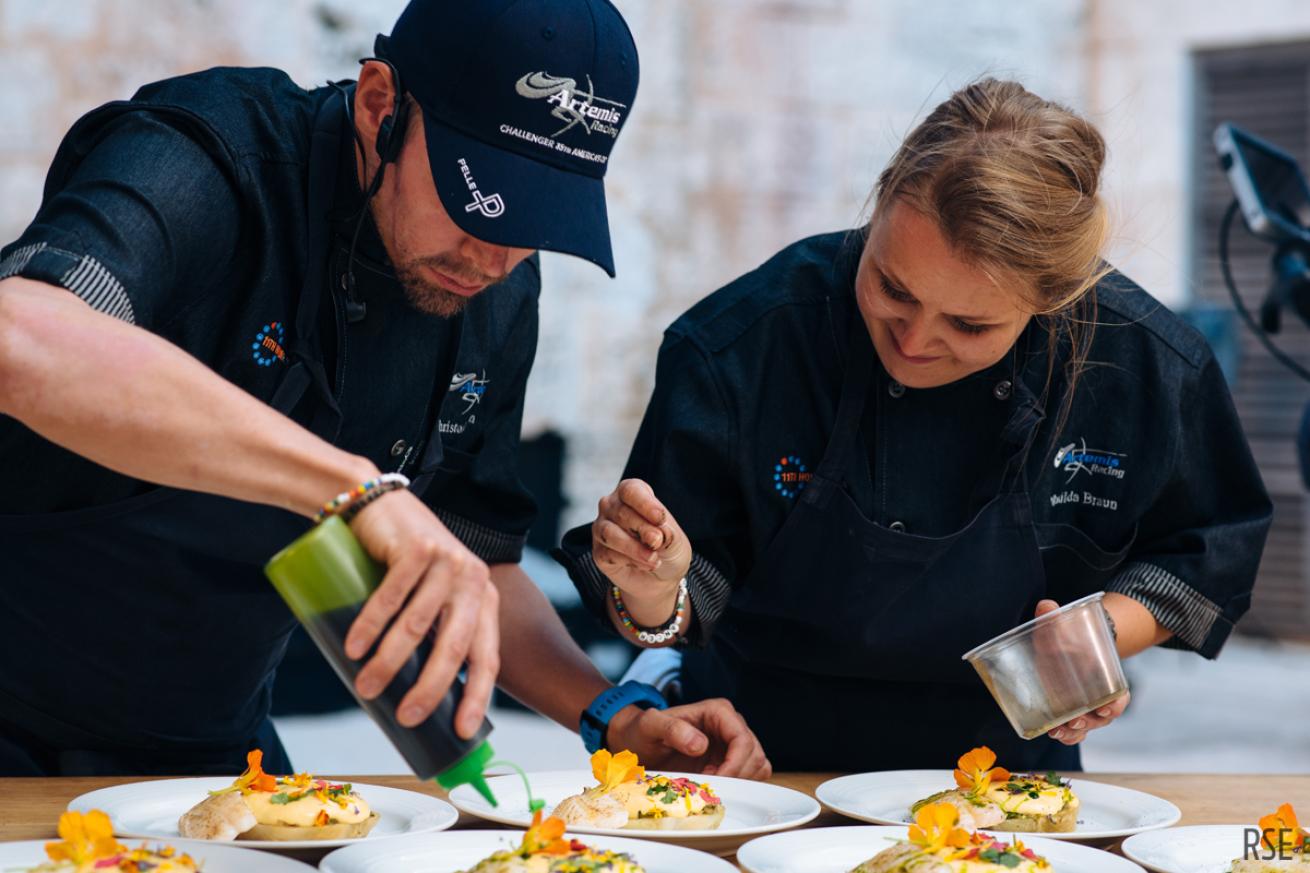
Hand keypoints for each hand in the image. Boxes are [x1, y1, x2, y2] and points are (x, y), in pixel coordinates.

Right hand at [343, 489, 498, 738]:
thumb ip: (433, 632)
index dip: (477, 696)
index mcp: (484, 599)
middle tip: (405, 718)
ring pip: (418, 625)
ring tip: (366, 688)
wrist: (378, 504)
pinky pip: (392, 596)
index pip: (487, 656)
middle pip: (454, 646)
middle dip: (430, 689)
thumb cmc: (402, 563)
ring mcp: (447, 561)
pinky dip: (370, 626)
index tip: (462, 732)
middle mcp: (473, 580)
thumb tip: (416, 699)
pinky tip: (354, 648)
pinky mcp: (417, 547)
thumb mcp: (431, 596)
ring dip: (390, 663)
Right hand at [592, 479, 690, 612]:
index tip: (660, 519)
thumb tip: (653, 537)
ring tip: (653, 558)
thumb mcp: (675, 537)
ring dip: (634, 547)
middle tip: (658, 542)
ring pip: (610, 533)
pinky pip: (608, 554)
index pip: (631, 491)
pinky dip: (629, 561)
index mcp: (631, 493)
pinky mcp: (599, 552)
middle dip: (642, 529)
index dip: (645, 504)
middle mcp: (612, 507)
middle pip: (621, 512)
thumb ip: (666, 533)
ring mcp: (602, 529)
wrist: (663, 575)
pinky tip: (645, 565)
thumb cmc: (668, 547)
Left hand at [604, 698, 771, 779]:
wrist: (638, 742)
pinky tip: (714, 784)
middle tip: (710, 785)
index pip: (742, 739)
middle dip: (736, 775)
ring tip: (710, 783)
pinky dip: (739, 784)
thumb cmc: (644, 731)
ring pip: (758, 765)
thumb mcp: (650, 726)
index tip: (717, 780)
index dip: (734, 764)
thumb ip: (673, 729)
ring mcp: (733, 742)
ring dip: (739, 781)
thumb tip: (700, 744)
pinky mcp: (732, 759)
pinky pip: (751, 774)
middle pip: (754, 754)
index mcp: (717, 711)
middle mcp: (730, 724)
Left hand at [1034, 599, 1130, 744]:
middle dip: (1089, 723)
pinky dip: (1068, 736)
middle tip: (1074, 721)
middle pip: (1101, 717)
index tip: (1105, 709)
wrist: (1067, 644)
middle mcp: (1098, 696)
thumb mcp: (1064, 626)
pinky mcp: (1070, 711)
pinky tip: (1056, 735)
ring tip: (1060, 731)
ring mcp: (1084, 706)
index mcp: (1106, 677)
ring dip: (1075, 733)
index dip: (1115, 705)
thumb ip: (1055, 616)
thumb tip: (1045, 605)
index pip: (1118, 696)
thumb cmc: (1069, 636)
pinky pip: (1074, 730)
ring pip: (1087, 726)